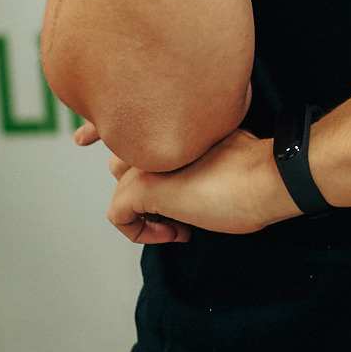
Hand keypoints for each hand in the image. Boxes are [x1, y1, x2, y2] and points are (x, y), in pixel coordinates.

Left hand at [101, 128, 301, 244]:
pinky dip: (139, 232)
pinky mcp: (144, 187)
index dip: (98, 128)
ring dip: (144, 208)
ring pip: (121, 183)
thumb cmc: (257, 171)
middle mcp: (155, 133)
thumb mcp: (220, 152)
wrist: (269, 177)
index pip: (127, 118)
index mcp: (176, 120)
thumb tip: (187, 174)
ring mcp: (147, 159)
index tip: (82, 137)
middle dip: (139, 184)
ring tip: (178, 221)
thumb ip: (195, 150)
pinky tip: (174, 233)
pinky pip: (118, 215)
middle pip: (124, 155)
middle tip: (176, 211)